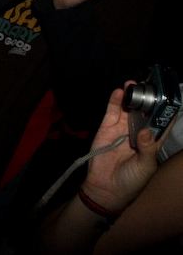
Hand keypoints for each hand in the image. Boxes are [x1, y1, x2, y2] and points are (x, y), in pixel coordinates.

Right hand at [82, 85, 162, 212]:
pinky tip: (119, 92)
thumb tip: (146, 131)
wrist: (106, 189)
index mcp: (152, 142)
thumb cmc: (131, 181)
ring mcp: (121, 129)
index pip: (162, 123)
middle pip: (144, 112)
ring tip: (133, 84)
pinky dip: (114, 102)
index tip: (168, 97)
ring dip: (131, 97)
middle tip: (148, 87)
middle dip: (147, 99)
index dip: (165, 110)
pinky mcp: (106, 129)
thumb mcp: (145, 168)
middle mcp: (138, 132)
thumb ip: (148, 149)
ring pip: (128, 109)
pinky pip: (111, 113)